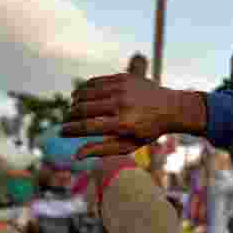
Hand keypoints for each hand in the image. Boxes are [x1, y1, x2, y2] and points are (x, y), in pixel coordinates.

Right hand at [63, 73, 205, 158]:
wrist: (171, 108)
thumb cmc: (147, 132)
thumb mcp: (128, 145)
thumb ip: (102, 150)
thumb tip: (76, 155)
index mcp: (123, 124)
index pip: (87, 126)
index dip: (70, 129)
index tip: (62, 131)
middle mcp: (122, 104)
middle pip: (83, 109)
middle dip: (69, 115)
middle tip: (65, 121)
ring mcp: (122, 88)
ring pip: (86, 93)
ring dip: (74, 102)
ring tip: (72, 109)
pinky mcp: (123, 77)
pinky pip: (95, 82)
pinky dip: (84, 89)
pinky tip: (80, 96)